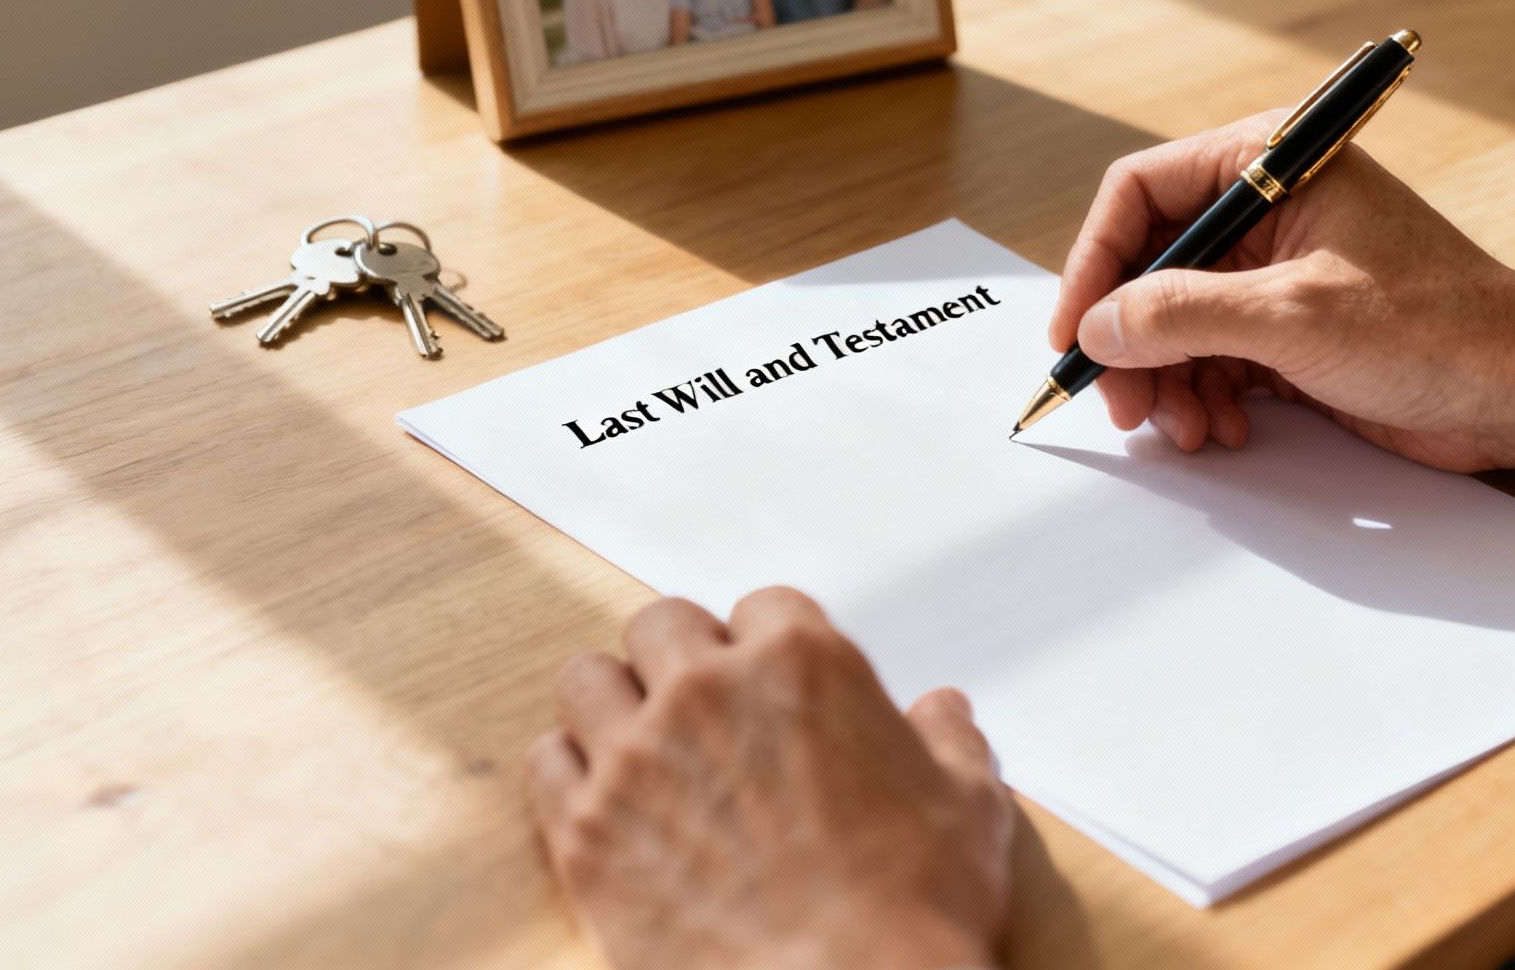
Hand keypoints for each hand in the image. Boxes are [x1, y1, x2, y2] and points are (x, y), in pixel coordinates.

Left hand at [528, 588, 1013, 969]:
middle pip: (662, 624)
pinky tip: (600, 795)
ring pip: (587, 678)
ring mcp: (637, 756)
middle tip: (703, 707)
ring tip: (639, 740)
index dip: (770, 646)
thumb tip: (944, 712)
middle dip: (682, 657)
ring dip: (613, 700)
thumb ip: (950, 742)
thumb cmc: (913, 908)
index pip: (764, 607)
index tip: (772, 683)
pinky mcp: (587, 830)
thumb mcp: (967, 807)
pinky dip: (569, 770)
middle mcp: (708, 690)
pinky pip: (546, 762)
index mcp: (803, 663)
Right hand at [1050, 112, 1514, 470]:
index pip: (1141, 194)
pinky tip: (1222, 429)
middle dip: (1130, 340)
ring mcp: (1279, 272)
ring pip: (1175, 322)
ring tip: (1186, 429)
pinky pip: (1213, 359)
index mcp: (1274, 163)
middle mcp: (1270, 208)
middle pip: (1151, 266)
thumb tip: (1097, 327)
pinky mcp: (1292, 330)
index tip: (1075, 332)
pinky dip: (1203, 397)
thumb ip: (1182, 314)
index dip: (1095, 264)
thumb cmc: (1440, 326)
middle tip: (1124, 404)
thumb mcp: (1294, 314)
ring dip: (1166, 381)